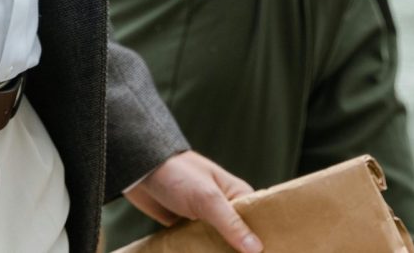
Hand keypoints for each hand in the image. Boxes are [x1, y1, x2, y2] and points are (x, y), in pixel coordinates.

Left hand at [126, 151, 261, 252]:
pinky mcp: (186, 227)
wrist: (139, 169)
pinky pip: (198, 246)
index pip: (259, 221)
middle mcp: (223, 207)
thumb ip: (231, 224)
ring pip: (218, 244)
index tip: (274, 252)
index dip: (265, 239)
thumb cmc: (178, 174)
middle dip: (239, 252)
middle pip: (239, 237)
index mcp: (236, 194)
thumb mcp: (207, 199)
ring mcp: (204, 218)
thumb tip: (257, 249)